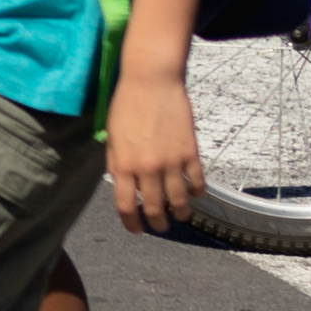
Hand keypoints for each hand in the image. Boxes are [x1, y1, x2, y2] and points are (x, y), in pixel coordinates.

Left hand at [104, 62, 200, 235]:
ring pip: (178, 201)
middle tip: (160, 226)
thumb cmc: (126, 105)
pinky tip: (196, 194)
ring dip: (180, 213)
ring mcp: (171, 161)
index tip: (136, 229)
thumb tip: (122, 186)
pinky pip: (197, 181)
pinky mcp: (190, 152)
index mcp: (123, 165)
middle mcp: (146, 168)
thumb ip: (116, 163)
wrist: (151, 80)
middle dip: (158, 223)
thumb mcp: (112, 137)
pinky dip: (197, 192)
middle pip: (154, 208)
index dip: (132, 223)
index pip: (126, 206)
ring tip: (180, 215)